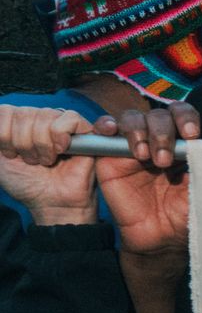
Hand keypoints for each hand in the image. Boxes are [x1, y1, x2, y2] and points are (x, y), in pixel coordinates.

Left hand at [0, 105, 97, 223]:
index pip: (4, 111)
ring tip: (47, 159)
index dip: (4, 135)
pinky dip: (60, 138)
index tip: (11, 154)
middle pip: (23, 113)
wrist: (50, 202)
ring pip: (44, 116)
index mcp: (17, 123)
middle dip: (23, 144)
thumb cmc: (27, 182)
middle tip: (32, 160)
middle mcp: (39, 118)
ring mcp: (61, 122)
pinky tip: (62, 151)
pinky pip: (68, 119)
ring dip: (42, 145)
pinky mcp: (84, 129)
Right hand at [94, 103, 195, 259]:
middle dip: (162, 132)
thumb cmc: (184, 214)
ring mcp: (132, 146)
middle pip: (158, 116)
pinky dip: (107, 124)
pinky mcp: (109, 157)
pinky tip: (115, 132)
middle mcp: (157, 140)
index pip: (182, 115)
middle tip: (164, 160)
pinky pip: (103, 131)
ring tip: (144, 157)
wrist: (160, 237)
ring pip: (132, 118)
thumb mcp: (200, 189)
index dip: (185, 118)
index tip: (191, 135)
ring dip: (139, 131)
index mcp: (181, 143)